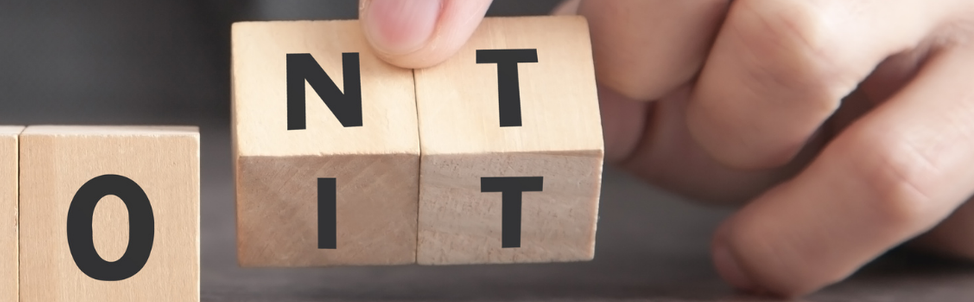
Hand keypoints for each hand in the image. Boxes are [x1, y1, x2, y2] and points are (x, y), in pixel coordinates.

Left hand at [363, 0, 973, 296]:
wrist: (951, 102)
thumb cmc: (782, 72)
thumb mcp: (658, 45)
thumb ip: (580, 39)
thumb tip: (440, 53)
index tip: (407, 44)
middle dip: (637, 57)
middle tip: (670, 85)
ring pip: (788, 43)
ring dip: (730, 130)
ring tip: (745, 140)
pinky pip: (882, 174)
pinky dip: (787, 239)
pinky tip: (756, 249)